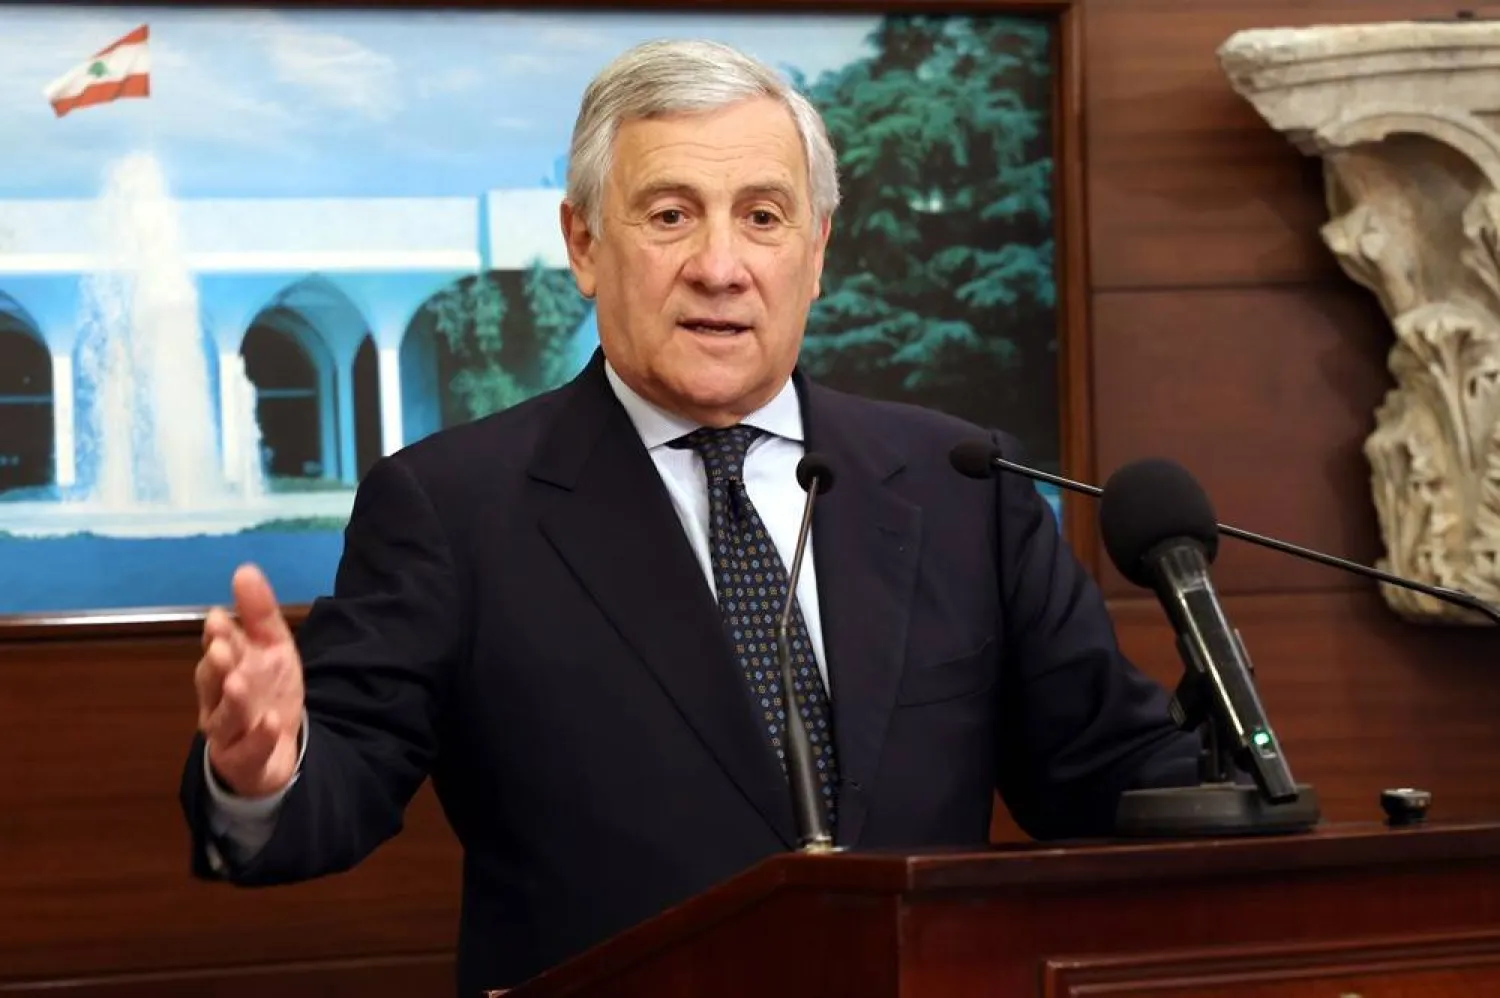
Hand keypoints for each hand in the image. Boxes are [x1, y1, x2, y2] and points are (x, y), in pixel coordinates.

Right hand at [196, 564, 303, 797]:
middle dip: (215, 666)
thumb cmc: (267, 692)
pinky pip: (249, 751)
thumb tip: (244, 569)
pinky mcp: (243, 761)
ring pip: (224, 718)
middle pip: (211, 684)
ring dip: (231, 701)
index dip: (217, 638)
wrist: (276, 750)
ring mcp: (228, 733)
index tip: (218, 620)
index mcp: (225, 670)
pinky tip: (271, 723)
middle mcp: (218, 701)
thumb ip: (258, 613)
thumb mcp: (272, 648)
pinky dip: (259, 738)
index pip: (218, 651)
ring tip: (239, 683)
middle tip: (222, 649)